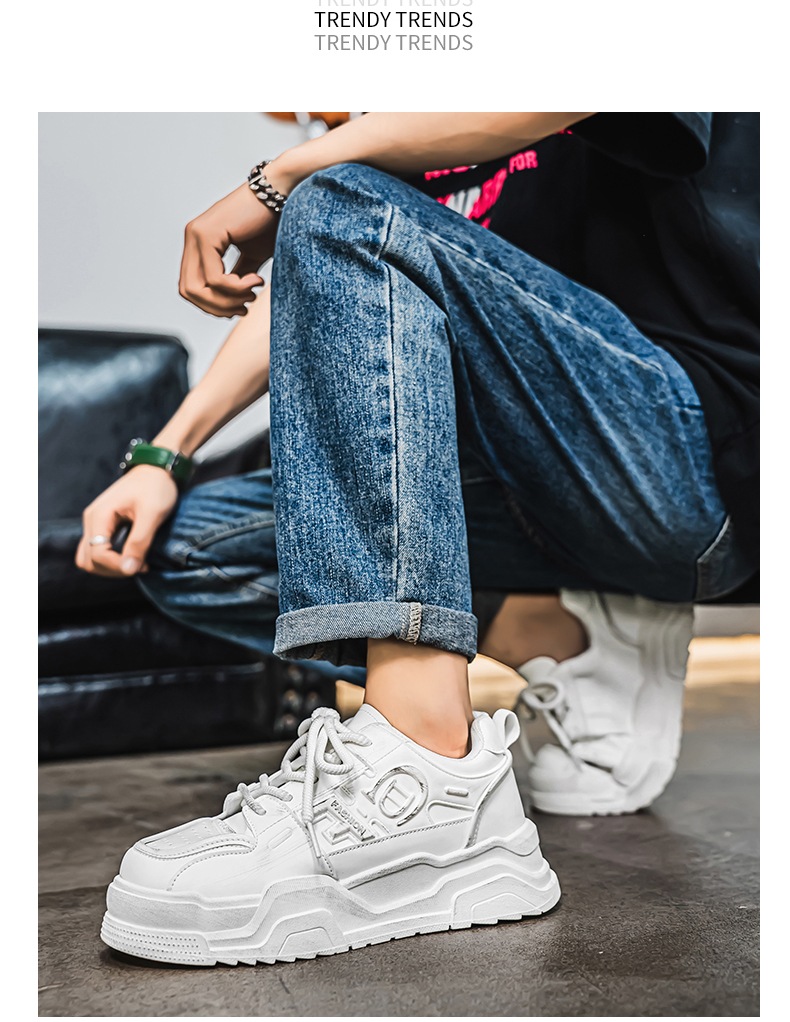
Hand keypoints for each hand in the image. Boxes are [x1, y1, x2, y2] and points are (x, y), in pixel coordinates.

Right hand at [75, 466, 178, 576]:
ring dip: (111, 567)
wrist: (157, 469)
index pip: (96, 554)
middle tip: (138, 566)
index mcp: (99, 516)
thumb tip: (129, 569)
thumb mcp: (152, 514)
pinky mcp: (104, 525)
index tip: (142, 567)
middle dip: (112, 570)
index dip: (117, 567)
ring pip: (90, 558)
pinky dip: (112, 560)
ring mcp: (96, 523)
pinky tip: (134, 556)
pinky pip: (99, 550)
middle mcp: (92, 520)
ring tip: (136, 563)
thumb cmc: (156, 487)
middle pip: (88, 560)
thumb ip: (139, 542)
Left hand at [179, 183, 278, 317]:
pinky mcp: (206, 234)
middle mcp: (192, 237)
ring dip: (228, 300)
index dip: (213, 306)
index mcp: (197, 243)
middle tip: (244, 306)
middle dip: (218, 308)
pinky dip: (236, 288)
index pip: (191, 287)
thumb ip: (236, 278)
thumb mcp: (250, 258)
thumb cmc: (269, 223)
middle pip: (188, 292)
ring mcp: (196, 234)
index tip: (240, 307)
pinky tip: (256, 280)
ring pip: (198, 288)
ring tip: (252, 292)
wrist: (280, 194)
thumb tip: (231, 303)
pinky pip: (214, 278)